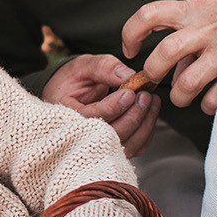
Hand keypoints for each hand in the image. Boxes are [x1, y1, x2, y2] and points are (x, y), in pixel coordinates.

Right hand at [41, 54, 160, 157]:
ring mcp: (97, 147)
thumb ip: (104, 68)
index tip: (129, 92)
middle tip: (145, 96)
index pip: (90, 118)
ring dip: (144, 125)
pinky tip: (149, 114)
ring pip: (125, 146)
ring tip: (151, 101)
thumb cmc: (73, 80)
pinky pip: (133, 149)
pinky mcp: (111, 150)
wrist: (68, 94)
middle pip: (111, 135)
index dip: (112, 107)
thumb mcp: (83, 67)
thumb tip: (128, 75)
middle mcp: (79, 137)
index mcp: (65, 116)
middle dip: (133, 116)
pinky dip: (145, 133)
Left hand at [121, 0, 216, 113]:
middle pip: (164, 55)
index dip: (131, 33)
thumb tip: (170, 66)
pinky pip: (213, 99)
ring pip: (186, 84)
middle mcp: (206, 28)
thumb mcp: (209, 6)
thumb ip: (186, 29)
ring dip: (179, 96)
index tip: (130, 48)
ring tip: (182, 94)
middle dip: (152, 73)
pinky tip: (210, 97)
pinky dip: (207, 104)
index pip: (149, 15)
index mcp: (194, 9)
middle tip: (154, 78)